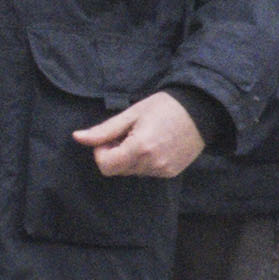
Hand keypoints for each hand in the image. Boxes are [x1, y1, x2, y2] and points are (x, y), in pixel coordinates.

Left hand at [74, 92, 208, 178]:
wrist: (201, 110)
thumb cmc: (164, 106)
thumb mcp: (131, 114)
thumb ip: (104, 130)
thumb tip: (77, 138)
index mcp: (140, 148)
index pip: (105, 166)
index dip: (101, 151)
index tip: (110, 137)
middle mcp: (152, 164)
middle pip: (118, 169)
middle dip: (116, 153)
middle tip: (128, 133)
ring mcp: (163, 170)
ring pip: (131, 172)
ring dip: (130, 157)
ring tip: (144, 136)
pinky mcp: (171, 173)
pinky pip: (147, 172)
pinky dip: (144, 161)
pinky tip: (155, 143)